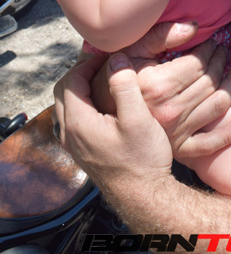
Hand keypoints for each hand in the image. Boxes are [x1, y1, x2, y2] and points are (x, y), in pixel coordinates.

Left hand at [54, 53, 171, 192]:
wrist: (143, 196)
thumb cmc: (142, 159)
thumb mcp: (138, 118)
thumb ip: (124, 85)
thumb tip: (116, 59)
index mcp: (79, 123)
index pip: (71, 81)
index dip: (88, 63)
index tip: (109, 57)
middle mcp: (70, 134)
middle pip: (63, 92)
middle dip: (82, 74)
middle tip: (105, 65)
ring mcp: (75, 145)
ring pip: (67, 106)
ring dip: (82, 89)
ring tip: (106, 81)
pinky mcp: (83, 151)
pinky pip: (74, 119)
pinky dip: (85, 104)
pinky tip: (107, 105)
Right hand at [89, 22, 230, 158]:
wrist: (99, 125)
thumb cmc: (112, 82)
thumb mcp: (129, 52)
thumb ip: (160, 36)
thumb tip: (195, 26)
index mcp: (158, 85)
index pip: (197, 63)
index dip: (209, 48)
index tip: (213, 40)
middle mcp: (170, 110)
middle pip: (210, 81)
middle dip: (222, 61)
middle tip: (225, 50)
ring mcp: (177, 131)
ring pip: (218, 105)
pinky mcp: (180, 149)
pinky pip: (210, 144)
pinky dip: (229, 135)